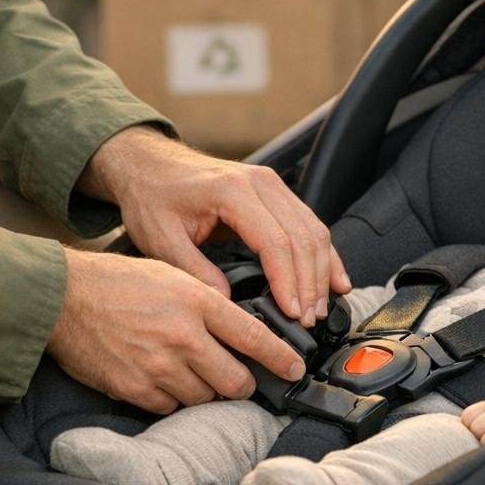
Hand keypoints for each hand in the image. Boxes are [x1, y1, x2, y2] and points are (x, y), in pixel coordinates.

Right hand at [47, 248, 305, 413]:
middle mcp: (183, 336)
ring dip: (204, 391)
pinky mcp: (135, 388)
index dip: (282, 359)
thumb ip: (208, 301)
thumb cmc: (117, 282)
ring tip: (188, 371)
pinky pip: (170, 407)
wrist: (62, 297)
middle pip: (235, 381)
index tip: (295, 371)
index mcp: (197, 302)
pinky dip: (172, 398)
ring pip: (204, 398)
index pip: (255, 338)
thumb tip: (241, 329)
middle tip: (237, 377)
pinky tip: (161, 378)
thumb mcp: (172, 274)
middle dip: (241, 384)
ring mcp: (159, 366)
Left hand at [78, 126, 350, 326]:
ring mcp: (272, 185)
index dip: (287, 282)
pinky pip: (311, 224)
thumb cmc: (152, 196)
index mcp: (232, 191)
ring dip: (321, 273)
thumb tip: (228, 305)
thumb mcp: (161, 239)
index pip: (275, 242)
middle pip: (302, 238)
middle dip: (309, 284)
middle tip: (307, 320)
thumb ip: (196, 272)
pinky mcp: (277, 192)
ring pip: (314, 231)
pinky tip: (336, 281)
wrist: (148, 164)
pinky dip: (326, 255)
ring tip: (318, 309)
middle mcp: (260, 183)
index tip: (291, 313)